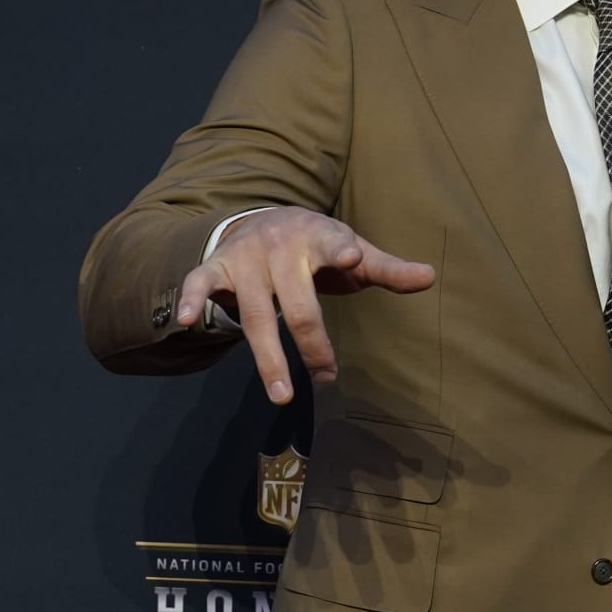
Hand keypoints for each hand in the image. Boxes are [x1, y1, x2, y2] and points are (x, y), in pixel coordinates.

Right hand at [176, 207, 435, 403]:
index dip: (341, 251)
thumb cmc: (318, 246)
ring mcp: (245, 258)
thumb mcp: (351, 251)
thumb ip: (385, 268)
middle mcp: (279, 246)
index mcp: (318, 236)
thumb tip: (430, 277)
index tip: (352, 259)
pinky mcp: (217, 267)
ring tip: (282, 395)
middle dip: (312, 342)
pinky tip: (181, 322)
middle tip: (327, 377)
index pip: (333, 243)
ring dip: (267, 356)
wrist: (263, 216)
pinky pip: (199, 284)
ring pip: (256, 313)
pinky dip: (189, 300)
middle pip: (299, 303)